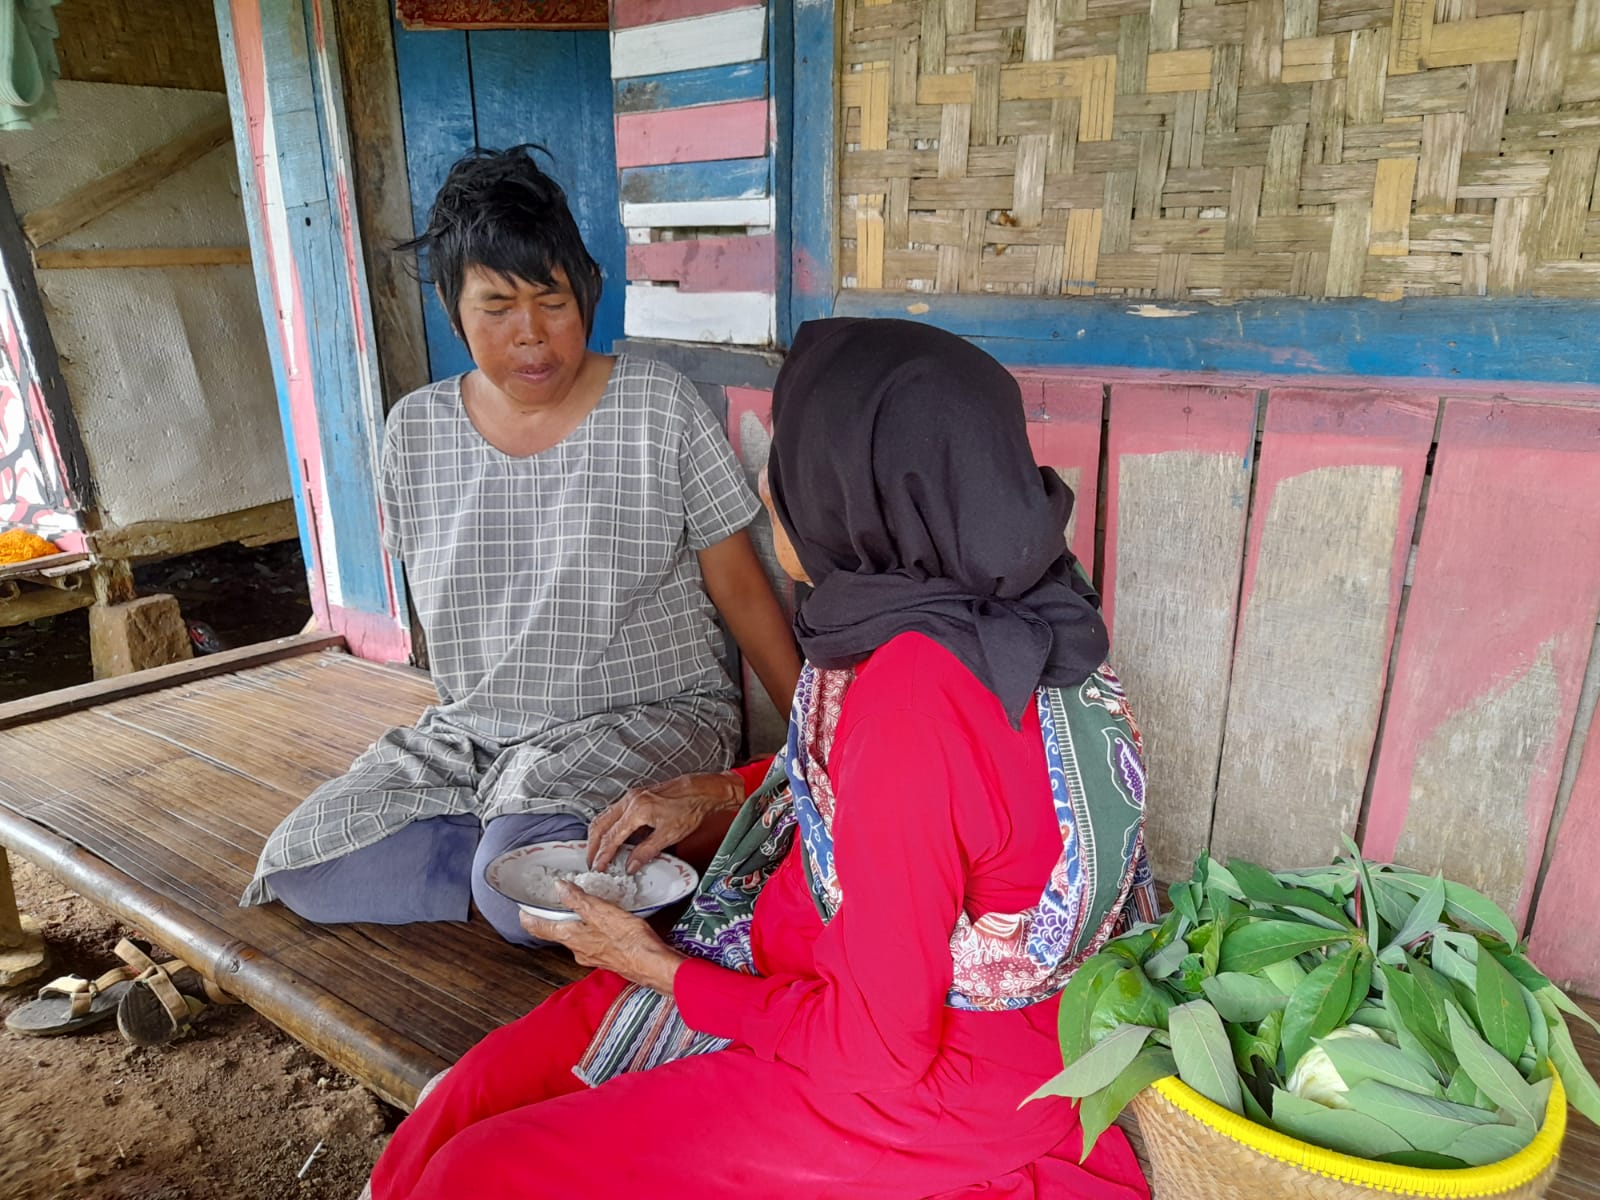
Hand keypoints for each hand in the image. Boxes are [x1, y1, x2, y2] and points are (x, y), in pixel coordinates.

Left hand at [521, 884, 684, 993]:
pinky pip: (592, 942)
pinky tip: (603, 925)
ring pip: (576, 938)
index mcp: (572, 937)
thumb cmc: (629, 940)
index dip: (529, 919)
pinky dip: (591, 931)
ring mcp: (593, 956)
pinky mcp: (608, 958)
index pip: (541, 929)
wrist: (652, 964)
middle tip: (551, 905)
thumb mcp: (601, 911)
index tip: (522, 912)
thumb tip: (560, 888)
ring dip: (574, 925)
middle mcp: (578, 950)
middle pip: (558, 933)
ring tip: (579, 910)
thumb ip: (578, 899)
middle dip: (554, 919)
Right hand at [587, 771, 745, 872]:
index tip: (598, 867)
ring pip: (605, 817)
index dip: (603, 855)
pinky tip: (615, 839)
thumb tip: (630, 865)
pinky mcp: (637, 797)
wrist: (701, 791)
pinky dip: (609, 827)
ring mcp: (632, 797)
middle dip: (593, 845)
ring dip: (599, 836)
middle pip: (600, 825)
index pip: (611, 837)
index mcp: (637, 810)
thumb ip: (646, 851)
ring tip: (599, 852)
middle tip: (591, 861)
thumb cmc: (689, 808)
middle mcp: (630, 800)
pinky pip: (615, 813)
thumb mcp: (669, 835)